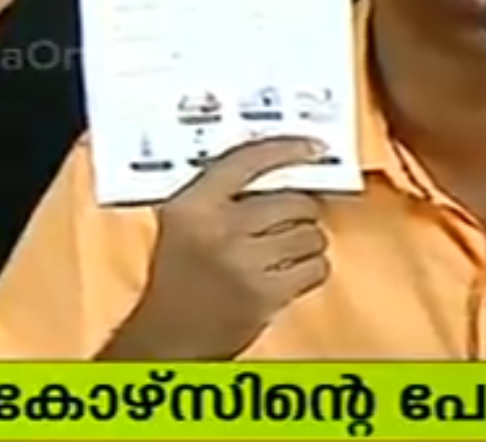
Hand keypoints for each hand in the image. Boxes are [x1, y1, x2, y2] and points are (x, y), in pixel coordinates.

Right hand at [99, 137, 331, 360]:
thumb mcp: (183, 224)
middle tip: (295, 220)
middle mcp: (217, 229)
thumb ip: (221, 194)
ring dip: (308, 242)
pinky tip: (292, 274)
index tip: (313, 147)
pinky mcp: (265, 294)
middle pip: (292, 201)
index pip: (248, 159)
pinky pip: (316, 267)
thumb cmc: (179, 278)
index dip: (287, 149)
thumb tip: (285, 168)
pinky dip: (312, 269)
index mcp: (192, 205)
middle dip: (302, 211)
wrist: (169, 339)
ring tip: (286, 252)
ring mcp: (243, 262)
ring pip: (310, 234)